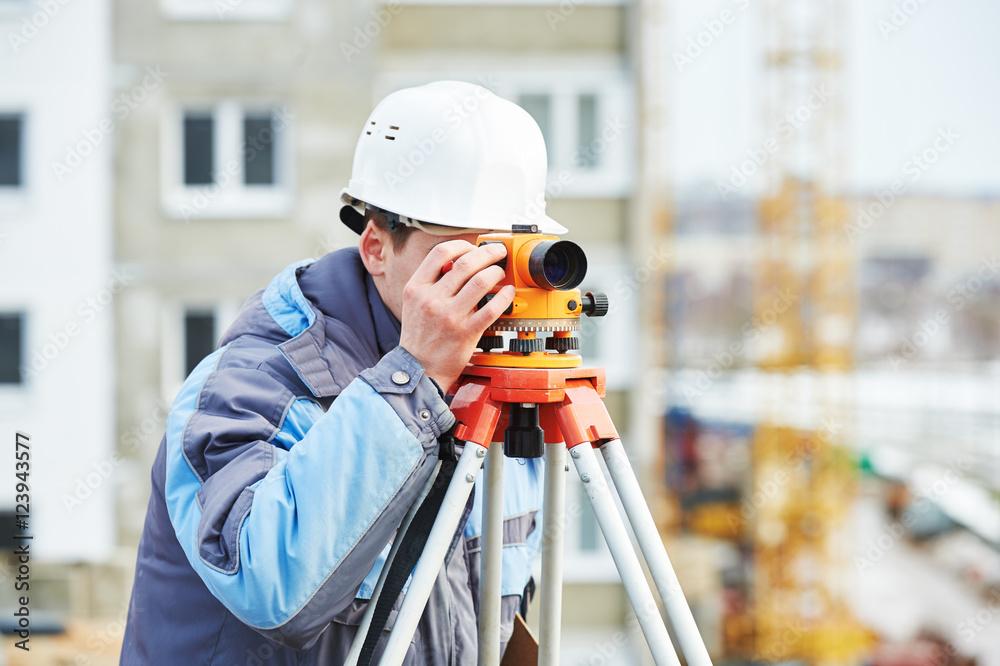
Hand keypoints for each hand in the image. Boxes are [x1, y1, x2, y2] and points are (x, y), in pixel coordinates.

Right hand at [398, 241, 514, 390]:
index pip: (440, 253)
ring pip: (481, 282)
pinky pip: (491, 309)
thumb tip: (457, 263)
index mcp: (416, 288)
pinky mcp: (466, 333)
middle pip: (465, 263)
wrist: (419, 370)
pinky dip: (504, 297)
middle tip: (498, 253)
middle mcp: (432, 300)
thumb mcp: (413, 303)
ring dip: (497, 273)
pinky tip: (507, 293)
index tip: (474, 246)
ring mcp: (449, 316)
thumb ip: (431, 282)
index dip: (462, 245)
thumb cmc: (419, 337)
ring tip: (501, 273)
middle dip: (488, 253)